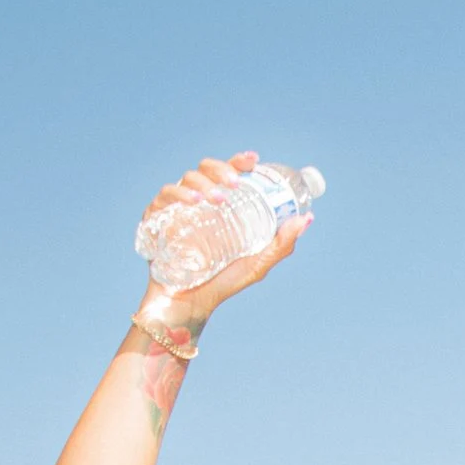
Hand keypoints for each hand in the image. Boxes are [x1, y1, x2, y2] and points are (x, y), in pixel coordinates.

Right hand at [139, 153, 308, 324]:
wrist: (192, 304)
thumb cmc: (224, 283)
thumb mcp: (257, 263)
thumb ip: (282, 244)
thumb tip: (307, 218)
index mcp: (220, 204)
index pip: (227, 174)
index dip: (238, 162)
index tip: (253, 161)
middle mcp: (198, 201)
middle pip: (205, 169)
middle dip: (221, 170)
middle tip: (235, 184)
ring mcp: (176, 208)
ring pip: (186, 179)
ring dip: (203, 183)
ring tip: (217, 199)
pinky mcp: (156, 219)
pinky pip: (164, 197)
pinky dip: (179, 194)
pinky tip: (194, 202)